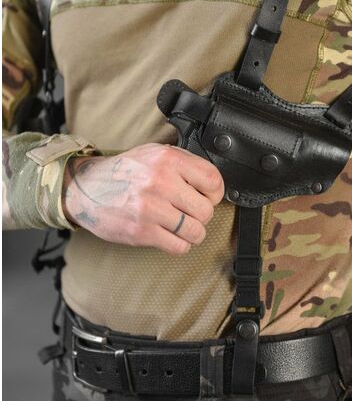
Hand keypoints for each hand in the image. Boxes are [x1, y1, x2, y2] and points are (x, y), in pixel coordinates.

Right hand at [61, 143, 224, 254]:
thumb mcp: (154, 153)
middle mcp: (161, 182)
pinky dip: (179, 244)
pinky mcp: (142, 231)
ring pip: (196, 231)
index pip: (213, 180)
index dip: (215, 193)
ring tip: (180, 225)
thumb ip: (183, 163)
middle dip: (201, 215)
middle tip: (189, 212)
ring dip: (192, 232)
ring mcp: (151, 208)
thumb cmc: (124, 171)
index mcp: (167, 159)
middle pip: (206, 210)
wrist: (87, 188)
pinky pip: (179, 246)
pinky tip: (169, 235)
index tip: (207, 197)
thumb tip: (211, 182)